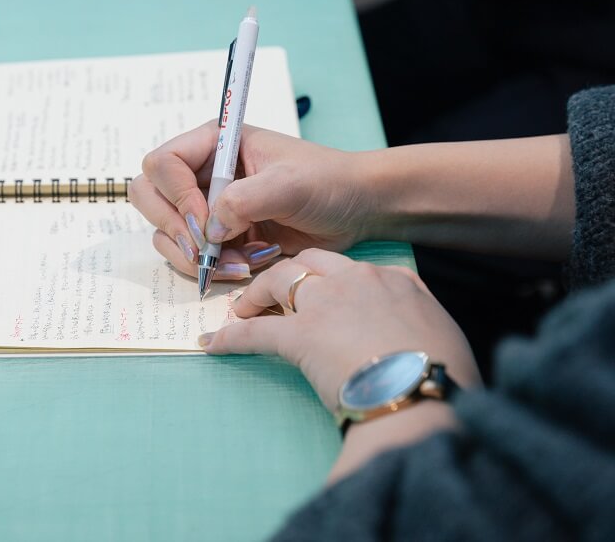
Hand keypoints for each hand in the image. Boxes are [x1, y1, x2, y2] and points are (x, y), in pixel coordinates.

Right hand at [128, 121, 372, 278]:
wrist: (356, 209)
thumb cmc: (327, 182)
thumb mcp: (289, 184)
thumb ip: (244, 200)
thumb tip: (210, 230)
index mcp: (212, 144)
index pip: (162, 163)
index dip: (175, 195)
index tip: (205, 222)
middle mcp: (201, 173)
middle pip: (149, 197)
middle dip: (172, 228)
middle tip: (204, 251)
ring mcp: (206, 207)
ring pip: (166, 233)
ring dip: (195, 256)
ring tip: (239, 264)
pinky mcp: (218, 237)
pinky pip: (192, 257)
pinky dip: (213, 269)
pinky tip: (248, 266)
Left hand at [199, 248, 480, 410]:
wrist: (422, 394)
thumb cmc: (443, 376)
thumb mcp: (444, 339)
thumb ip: (423, 326)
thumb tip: (418, 340)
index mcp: (397, 282)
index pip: (353, 270)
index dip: (331, 282)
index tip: (322, 296)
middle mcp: (358, 280)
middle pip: (310, 264)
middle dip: (288, 276)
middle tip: (272, 296)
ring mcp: (326, 302)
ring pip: (278, 280)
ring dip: (256, 295)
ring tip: (242, 311)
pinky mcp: (299, 334)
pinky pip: (254, 331)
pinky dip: (230, 337)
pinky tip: (212, 344)